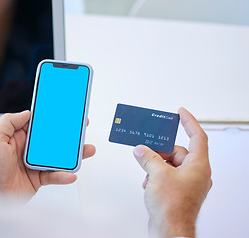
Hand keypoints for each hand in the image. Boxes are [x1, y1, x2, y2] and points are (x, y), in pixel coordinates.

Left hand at [0, 111, 95, 198]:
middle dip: (66, 134)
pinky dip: (63, 175)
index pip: (36, 125)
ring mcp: (33, 165)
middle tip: (80, 127)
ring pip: (57, 157)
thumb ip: (8, 122)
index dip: (49, 118)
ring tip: (86, 149)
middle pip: (51, 139)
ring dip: (72, 154)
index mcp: (15, 138)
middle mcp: (26, 150)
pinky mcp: (37, 179)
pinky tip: (71, 174)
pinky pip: (54, 176)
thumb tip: (26, 113)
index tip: (63, 112)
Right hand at [133, 108, 211, 237]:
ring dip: (155, 166)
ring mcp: (188, 183)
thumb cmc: (172, 207)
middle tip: (146, 150)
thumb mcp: (157, 174)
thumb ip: (148, 157)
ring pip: (170, 164)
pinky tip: (148, 183)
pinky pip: (167, 175)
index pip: (197, 137)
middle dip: (160, 152)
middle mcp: (196, 173)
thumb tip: (141, 149)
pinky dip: (156, 175)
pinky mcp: (179, 191)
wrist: (170, 230)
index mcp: (198, 166)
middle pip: (178, 152)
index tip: (181, 113)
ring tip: (147, 172)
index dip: (189, 122)